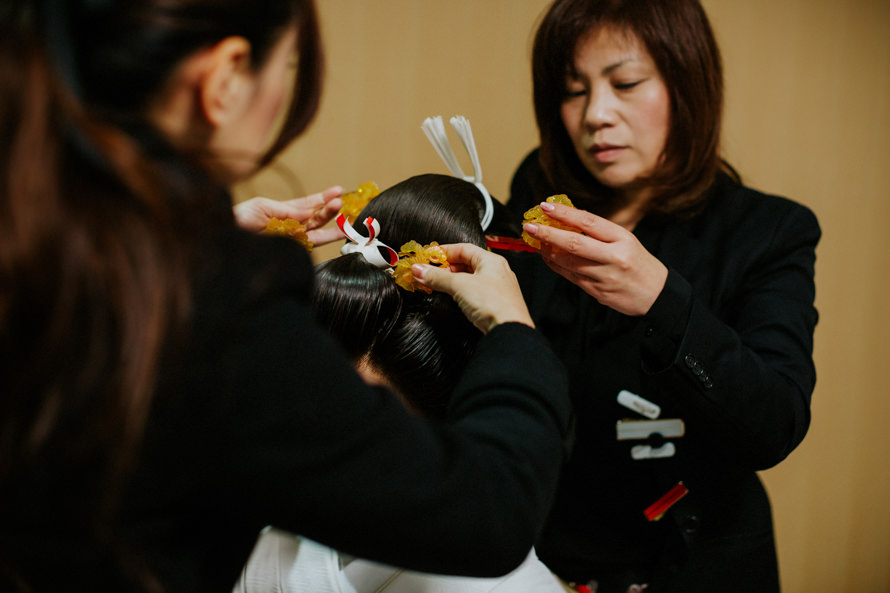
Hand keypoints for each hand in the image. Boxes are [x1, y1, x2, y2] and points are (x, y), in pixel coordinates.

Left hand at [233, 186, 344, 244]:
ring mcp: (291, 240)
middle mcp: (291, 226)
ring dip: (331, 228)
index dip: (323, 198)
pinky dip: (320, 241)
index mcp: (285, 212)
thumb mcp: (262, 207)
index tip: (338, 191)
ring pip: (317, 234)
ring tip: (347, 223)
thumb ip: (287, 210)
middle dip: (329, 211)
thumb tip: (308, 213)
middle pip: (316, 219)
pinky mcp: (290, 251)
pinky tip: (331, 235)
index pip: (308, 204)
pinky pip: (308, 247)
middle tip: (341, 204)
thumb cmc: (239, 219)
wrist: (226, 236)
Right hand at [411, 243, 533, 333]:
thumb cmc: (495, 304)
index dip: (444, 251)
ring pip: (469, 278)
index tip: (429, 257)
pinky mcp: (493, 304)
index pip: (464, 248)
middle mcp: (496, 272)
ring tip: (436, 284)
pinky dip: (459, 292)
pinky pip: (473, 292)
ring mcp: (496, 288)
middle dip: (445, 267)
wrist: (509, 330)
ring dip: (451, 280)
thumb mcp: (460, 285)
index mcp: (491, 261)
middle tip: (428, 272)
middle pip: (465, 263)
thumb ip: (438, 277)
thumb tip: (420, 270)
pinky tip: (452, 296)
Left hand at [523, 202, 667, 315]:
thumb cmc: (638, 263)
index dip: (564, 213)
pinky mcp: (597, 291)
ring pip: (568, 262)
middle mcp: (613, 257)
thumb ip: (599, 231)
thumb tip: (567, 218)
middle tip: (529, 226)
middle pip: (574, 243)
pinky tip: (546, 257)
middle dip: (548, 234)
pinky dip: (555, 265)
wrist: (656, 295)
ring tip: (534, 240)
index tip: (545, 206)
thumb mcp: (625, 240)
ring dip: (547, 251)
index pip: (588, 222)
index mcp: (622, 238)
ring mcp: (604, 276)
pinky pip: (570, 276)